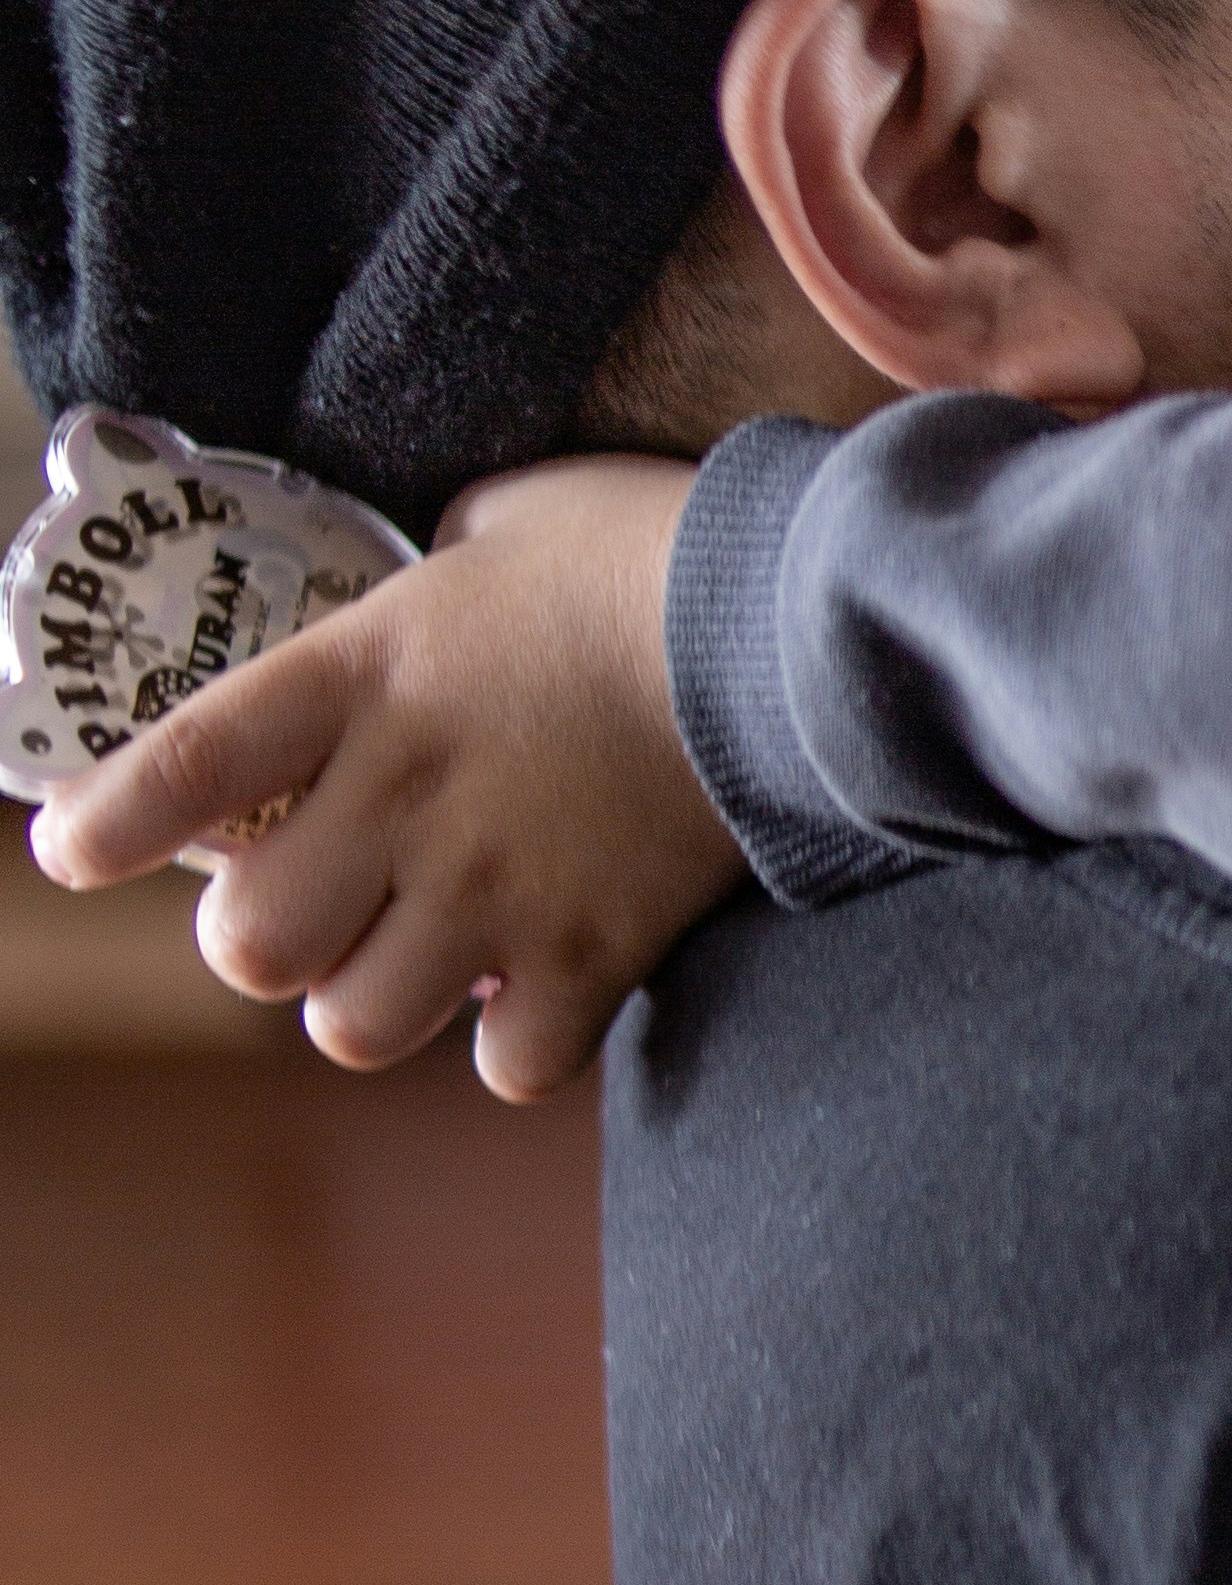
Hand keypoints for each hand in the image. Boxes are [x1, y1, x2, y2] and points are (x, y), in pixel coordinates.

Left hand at [29, 455, 738, 1096]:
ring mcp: (496, 884)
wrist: (804, 617)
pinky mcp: (596, 949)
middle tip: (320, 915)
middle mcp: (403, 795)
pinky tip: (544, 995)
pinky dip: (516, 1044)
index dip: (110, 822)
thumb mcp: (508, 521)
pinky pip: (509, 1063)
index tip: (68, 856)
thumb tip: (436, 584)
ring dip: (379, 1002)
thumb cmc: (656, 548)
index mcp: (363, 673)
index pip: (188, 762)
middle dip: (269, 943)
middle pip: (250, 946)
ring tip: (428, 963)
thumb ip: (438, 573)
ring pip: (356, 1025)